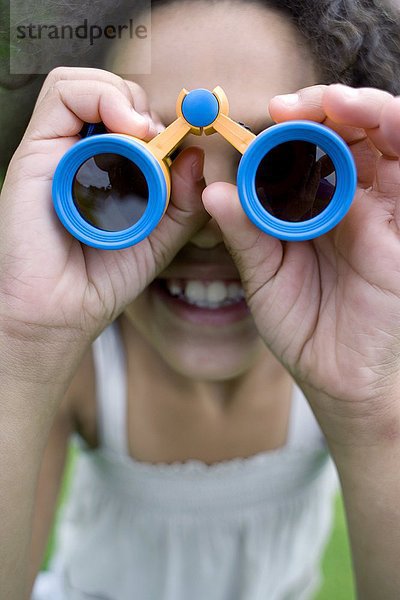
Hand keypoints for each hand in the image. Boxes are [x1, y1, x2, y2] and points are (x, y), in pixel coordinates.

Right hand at [0, 67, 207, 362]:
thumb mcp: (161, 239)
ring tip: (143, 135)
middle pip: (109, 94)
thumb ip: (184, 202)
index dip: (160, 119)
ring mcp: (55, 151)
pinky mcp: (35, 152)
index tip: (185, 144)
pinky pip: (62, 94)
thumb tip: (196, 155)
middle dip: (144, 107)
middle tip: (160, 142)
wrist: (63, 312)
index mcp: (105, 170)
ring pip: (84, 85)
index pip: (130, 117)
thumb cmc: (104, 279)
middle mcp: (77, 155)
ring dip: (124, 99)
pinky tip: (127, 129)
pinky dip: (100, 98)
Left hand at [202, 84, 399, 446]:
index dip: (294, 123)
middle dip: (328, 107)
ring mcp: (382, 214)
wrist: (334, 376)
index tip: (267, 113)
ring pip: (390, 142)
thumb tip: (211, 191)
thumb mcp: (263, 276)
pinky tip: (382, 129)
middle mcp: (351, 201)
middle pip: (352, 132)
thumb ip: (244, 233)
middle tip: (294, 106)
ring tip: (337, 104)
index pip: (311, 146)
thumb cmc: (300, 325)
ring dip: (368, 113)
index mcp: (312, 206)